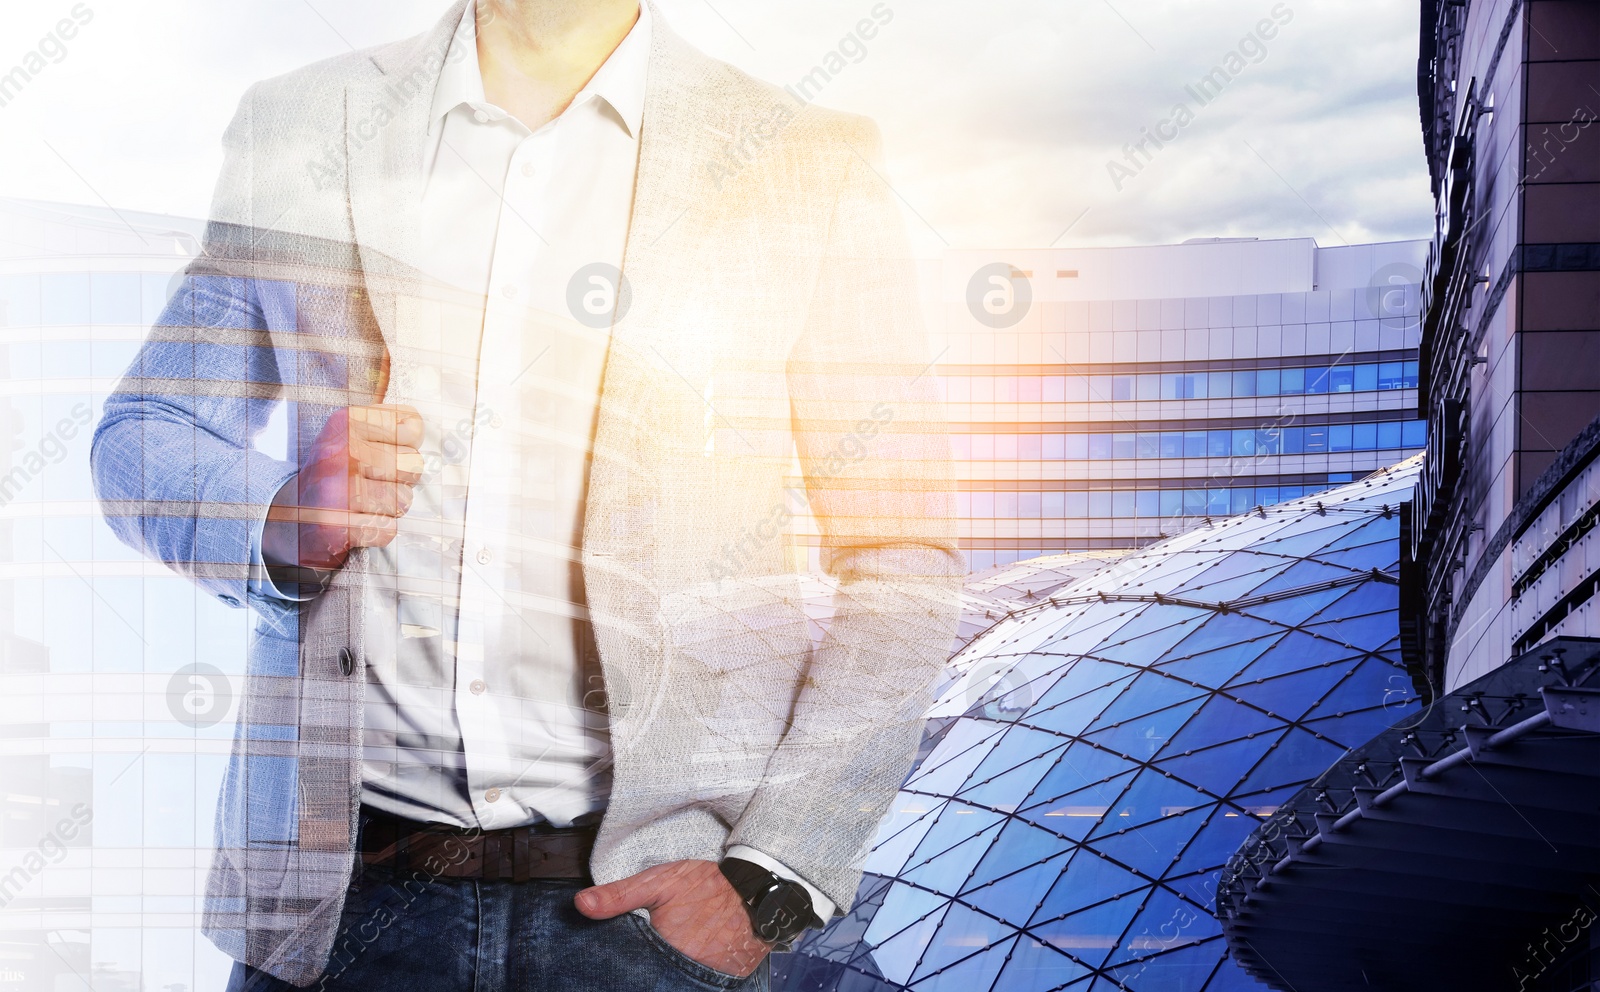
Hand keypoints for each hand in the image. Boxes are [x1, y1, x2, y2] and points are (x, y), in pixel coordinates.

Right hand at [262, 405, 424, 573]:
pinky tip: (356, 522)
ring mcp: (335, 491)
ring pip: (403, 500)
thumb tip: (414, 426)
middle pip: (413, 465)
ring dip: (390, 508)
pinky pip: (387, 529)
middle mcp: (339, 453)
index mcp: (345, 423)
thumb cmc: (336, 472)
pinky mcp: (335, 527)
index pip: (412, 429)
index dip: (406, 446)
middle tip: (372, 482)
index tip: (380, 453)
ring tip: (363, 503)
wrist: (285, 515)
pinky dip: (377, 531)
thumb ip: (392, 422)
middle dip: (401, 479)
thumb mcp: (356, 433)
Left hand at [575, 860, 770, 977]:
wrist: (758, 889)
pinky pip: (701, 985)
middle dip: (649, 970)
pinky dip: (692, 977)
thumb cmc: (708, 885)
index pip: (633, 968)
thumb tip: (581, 904)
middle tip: (657, 950)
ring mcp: (708, 979)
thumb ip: (619, 896)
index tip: (627, 957)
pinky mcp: (727, 983)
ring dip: (670, 974)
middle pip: (654, 977)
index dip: (628, 962)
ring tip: (673, 955)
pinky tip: (691, 961)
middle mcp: (686, 969)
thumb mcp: (660, 882)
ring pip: (676, 982)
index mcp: (665, 947)